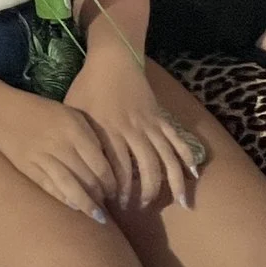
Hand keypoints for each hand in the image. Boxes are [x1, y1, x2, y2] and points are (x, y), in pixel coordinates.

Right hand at [0, 93, 122, 223]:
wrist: (3, 110)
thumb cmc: (42, 110)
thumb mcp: (71, 114)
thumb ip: (89, 135)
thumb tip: (107, 161)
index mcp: (75, 130)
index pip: (100, 164)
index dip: (111, 182)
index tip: (116, 190)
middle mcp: (61, 145)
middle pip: (88, 177)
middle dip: (101, 194)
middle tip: (108, 203)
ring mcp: (43, 157)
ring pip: (70, 186)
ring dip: (86, 204)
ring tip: (97, 216)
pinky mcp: (28, 167)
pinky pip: (50, 187)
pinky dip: (64, 199)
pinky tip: (74, 206)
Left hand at [65, 45, 206, 211]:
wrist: (113, 59)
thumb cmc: (87, 86)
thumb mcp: (74, 112)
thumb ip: (77, 139)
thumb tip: (73, 166)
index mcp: (109, 131)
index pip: (118, 169)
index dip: (119, 190)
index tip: (115, 204)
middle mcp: (132, 130)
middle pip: (146, 168)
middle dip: (145, 192)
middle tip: (139, 207)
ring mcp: (150, 124)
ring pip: (166, 157)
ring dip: (170, 182)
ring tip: (176, 202)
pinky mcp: (160, 118)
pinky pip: (177, 140)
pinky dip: (187, 157)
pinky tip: (192, 175)